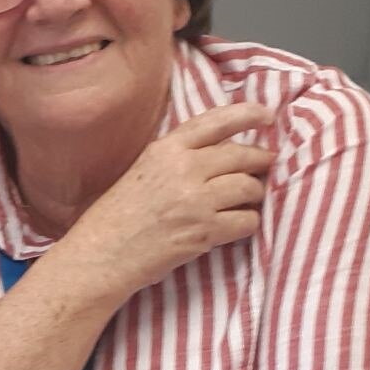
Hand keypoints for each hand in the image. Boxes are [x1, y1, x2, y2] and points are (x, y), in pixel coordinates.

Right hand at [52, 103, 275, 306]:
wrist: (102, 255)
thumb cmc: (116, 216)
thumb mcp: (143, 171)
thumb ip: (177, 157)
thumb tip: (220, 153)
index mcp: (166, 149)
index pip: (217, 122)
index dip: (248, 114)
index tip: (268, 116)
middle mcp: (183, 169)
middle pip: (241, 155)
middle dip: (261, 160)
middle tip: (267, 165)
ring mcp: (196, 201)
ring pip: (249, 187)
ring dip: (256, 194)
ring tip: (250, 200)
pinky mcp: (204, 231)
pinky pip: (246, 221)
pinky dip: (249, 222)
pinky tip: (240, 224)